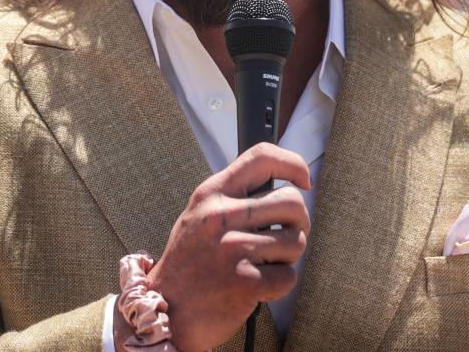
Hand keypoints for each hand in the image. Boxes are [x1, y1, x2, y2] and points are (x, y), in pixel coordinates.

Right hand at [143, 142, 310, 351]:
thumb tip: (286, 187)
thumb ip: (234, 197)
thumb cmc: (189, 263)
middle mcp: (222, 216)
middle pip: (292, 202)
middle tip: (285, 236)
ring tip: (266, 263)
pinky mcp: (245, 282)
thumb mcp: (200, 216)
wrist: (164, 312)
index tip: (304, 181)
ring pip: (296, 240)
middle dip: (299, 222)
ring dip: (289, 256)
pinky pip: (288, 276)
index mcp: (212, 193)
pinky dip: (280, 284)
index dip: (293, 164)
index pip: (263, 157)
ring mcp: (233, 249)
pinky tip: (258, 286)